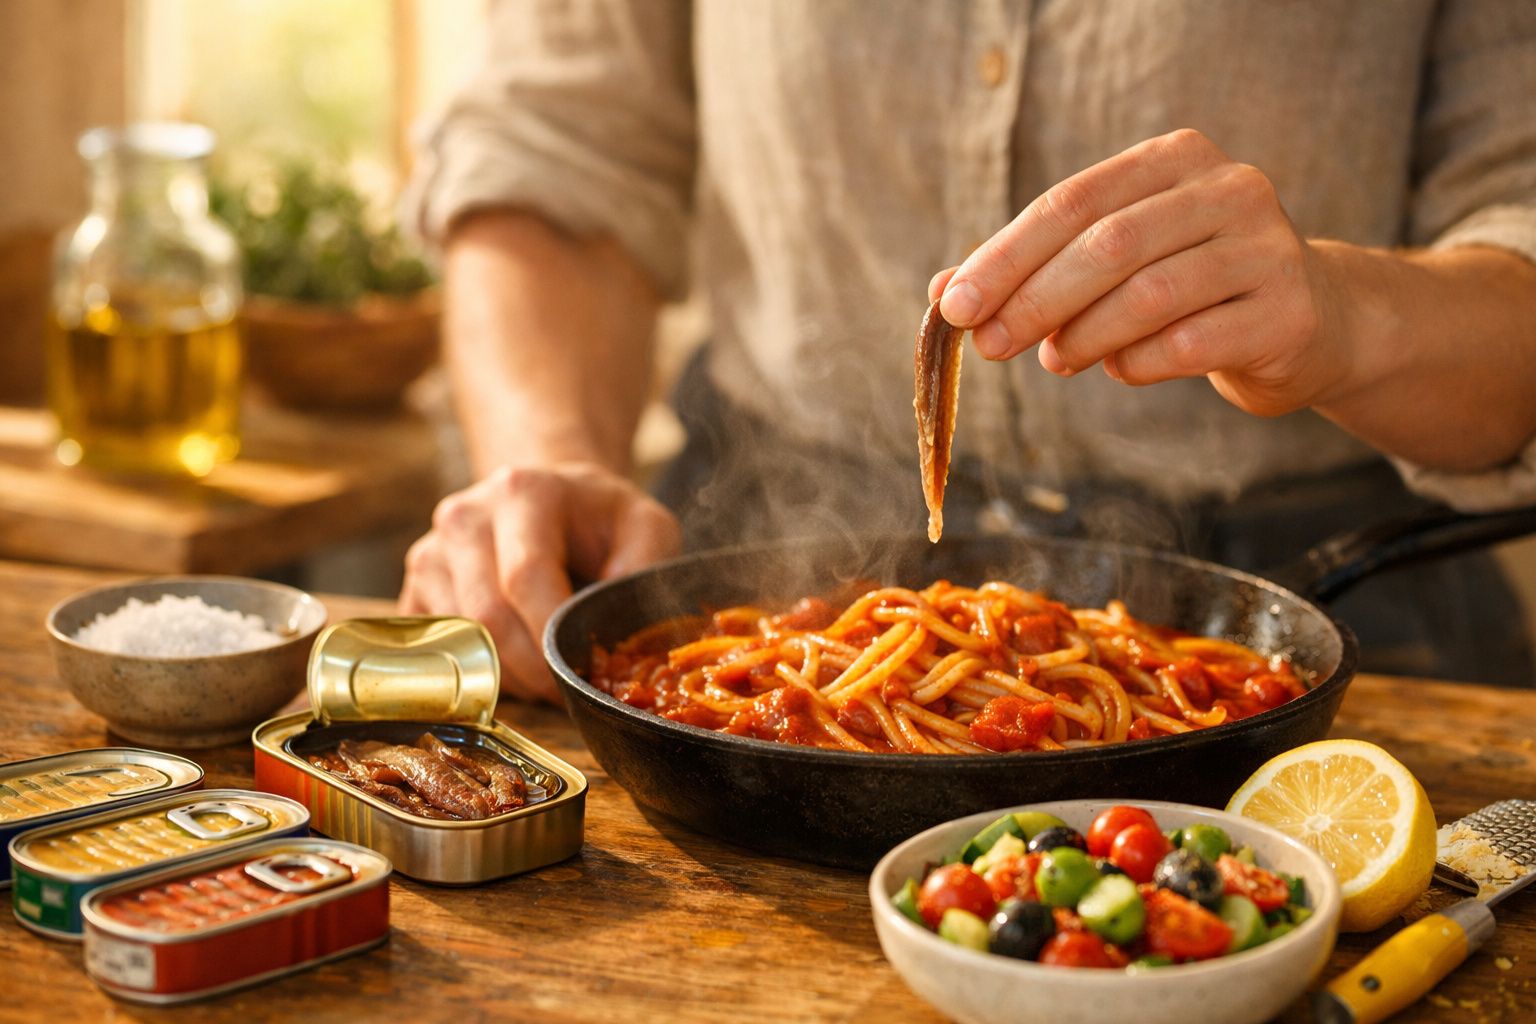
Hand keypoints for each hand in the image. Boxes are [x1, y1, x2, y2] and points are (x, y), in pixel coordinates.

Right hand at [400, 463, 680, 700]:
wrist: (549, 501)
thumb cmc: (600, 520)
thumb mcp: (647, 526)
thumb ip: (646, 565)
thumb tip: (620, 621)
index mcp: (523, 492)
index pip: (524, 577)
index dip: (551, 634)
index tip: (582, 667)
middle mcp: (464, 516)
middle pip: (487, 615)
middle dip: (532, 667)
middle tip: (566, 690)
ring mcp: (431, 552)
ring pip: (459, 639)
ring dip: (506, 673)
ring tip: (544, 674)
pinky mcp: (415, 588)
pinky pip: (437, 650)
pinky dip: (475, 671)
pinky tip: (513, 664)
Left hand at [929, 129, 1347, 416]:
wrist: (1308, 323)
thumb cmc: (1191, 288)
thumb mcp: (1115, 264)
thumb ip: (1035, 270)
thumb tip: (944, 294)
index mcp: (1176, 159)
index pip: (1073, 201)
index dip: (1007, 254)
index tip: (956, 305)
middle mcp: (1229, 190)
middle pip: (1108, 243)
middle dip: (1035, 298)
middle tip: (990, 344)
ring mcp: (1266, 249)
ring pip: (1150, 293)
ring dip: (1084, 335)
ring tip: (1054, 361)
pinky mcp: (1286, 313)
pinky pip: (1190, 344)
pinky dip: (1136, 365)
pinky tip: (1118, 370)